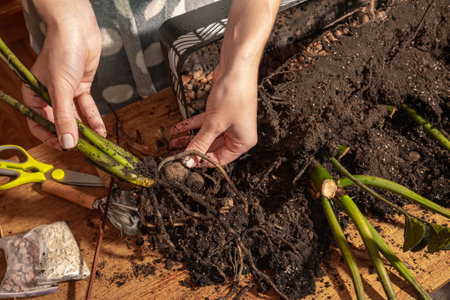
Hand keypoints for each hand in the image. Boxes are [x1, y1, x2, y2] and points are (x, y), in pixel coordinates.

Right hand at [21, 0, 104, 148]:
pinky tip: (100, 131)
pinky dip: (93, 119)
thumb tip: (67, 143)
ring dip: (85, 129)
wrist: (78, 30)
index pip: (38, 122)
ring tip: (95, 142)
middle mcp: (49, 94)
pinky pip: (87, 108)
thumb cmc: (62, 52)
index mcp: (33, 93)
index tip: (63, 147)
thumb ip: (64, 118)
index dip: (49, 137)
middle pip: (59, 121)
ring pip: (75, 116)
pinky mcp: (81, 87)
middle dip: (72, 135)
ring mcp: (66, 91)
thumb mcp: (61, 89)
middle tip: (84, 148)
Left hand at [169, 0, 280, 166]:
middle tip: (174, 153)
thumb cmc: (233, 94)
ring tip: (171, 142)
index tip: (184, 162)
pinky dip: (191, 125)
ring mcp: (229, 122)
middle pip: (211, 148)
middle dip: (192, 149)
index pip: (220, 160)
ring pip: (206, 135)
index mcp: (243, 142)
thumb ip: (200, 143)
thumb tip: (189, 160)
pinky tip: (177, 128)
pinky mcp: (220, 112)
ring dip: (189, 138)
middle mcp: (237, 134)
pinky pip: (204, 123)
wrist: (236, 67)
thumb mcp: (214, 124)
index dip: (201, 161)